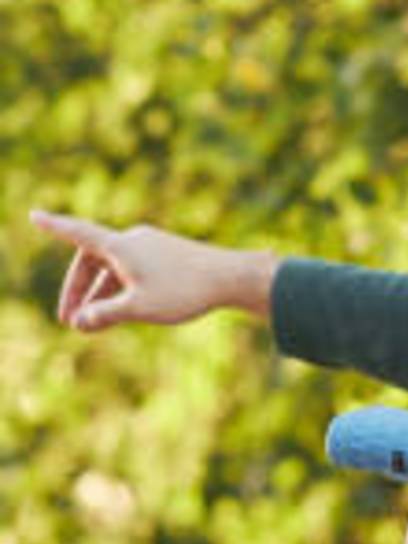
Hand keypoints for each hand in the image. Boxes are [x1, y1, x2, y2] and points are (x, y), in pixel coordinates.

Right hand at [29, 209, 277, 330]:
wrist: (233, 278)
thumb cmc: (185, 291)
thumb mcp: (139, 308)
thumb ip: (105, 315)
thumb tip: (81, 322)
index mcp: (120, 246)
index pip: (77, 233)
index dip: (54, 226)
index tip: (34, 215)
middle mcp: (134, 239)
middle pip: (93, 260)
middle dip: (80, 291)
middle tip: (71, 321)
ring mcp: (154, 246)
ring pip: (116, 269)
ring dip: (103, 294)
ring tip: (95, 324)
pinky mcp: (171, 254)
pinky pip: (136, 270)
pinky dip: (124, 288)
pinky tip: (127, 310)